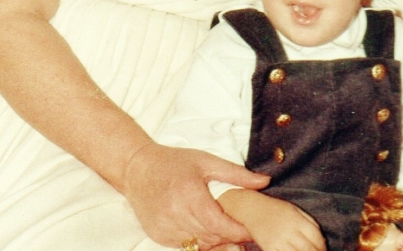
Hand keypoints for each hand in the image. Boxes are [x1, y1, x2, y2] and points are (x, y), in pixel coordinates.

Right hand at [120, 142, 268, 247]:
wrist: (138, 169)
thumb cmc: (173, 162)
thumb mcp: (207, 161)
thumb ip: (237, 174)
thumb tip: (264, 181)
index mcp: (189, 194)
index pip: (218, 223)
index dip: (238, 231)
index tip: (253, 230)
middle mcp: (174, 213)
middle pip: (211, 237)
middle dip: (231, 237)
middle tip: (247, 233)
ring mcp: (164, 227)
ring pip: (199, 245)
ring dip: (216, 242)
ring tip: (230, 234)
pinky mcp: (158, 235)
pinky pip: (185, 246)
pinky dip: (199, 242)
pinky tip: (209, 233)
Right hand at [226, 191, 324, 250]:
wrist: (253, 209)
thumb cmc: (276, 208)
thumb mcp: (296, 210)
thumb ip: (310, 222)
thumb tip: (322, 240)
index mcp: (298, 220)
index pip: (316, 238)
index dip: (322, 247)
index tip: (323, 250)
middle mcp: (289, 231)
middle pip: (308, 249)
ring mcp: (278, 241)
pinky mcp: (269, 248)